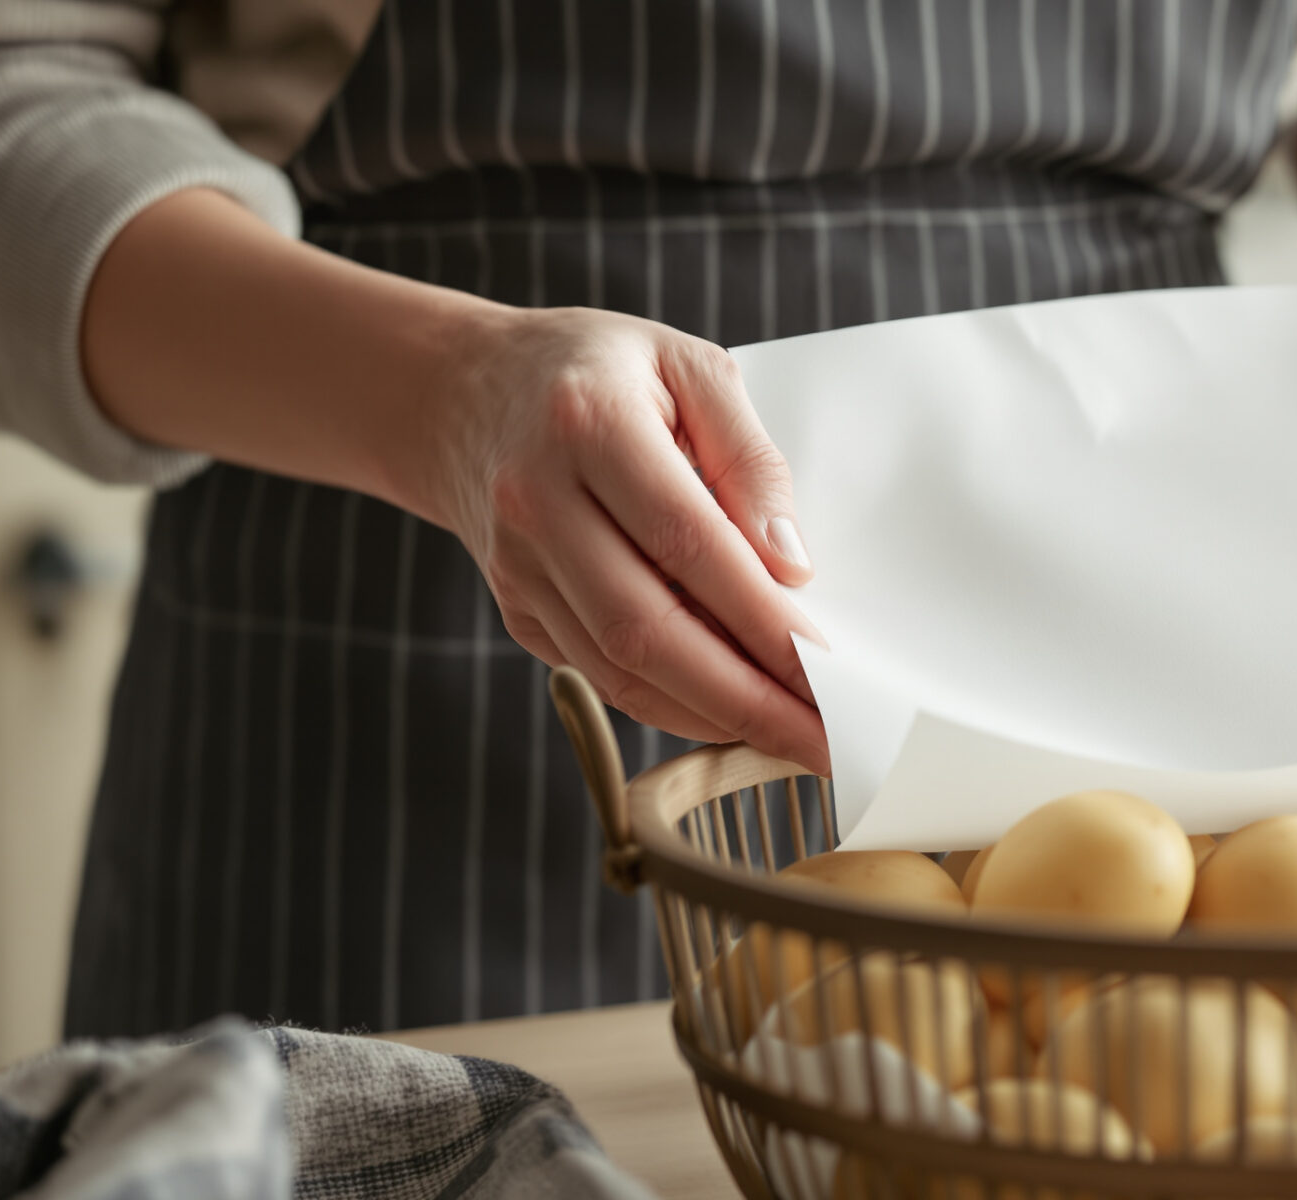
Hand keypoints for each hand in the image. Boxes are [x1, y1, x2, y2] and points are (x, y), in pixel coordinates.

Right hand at [418, 307, 830, 770]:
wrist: (467, 393)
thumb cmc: (597, 371)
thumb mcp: (688, 366)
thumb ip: (748, 456)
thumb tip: (791, 564)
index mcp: (589, 423)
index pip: (688, 541)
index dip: (761, 615)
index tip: (830, 664)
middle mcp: (539, 501)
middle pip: (647, 627)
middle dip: (747, 696)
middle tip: (826, 736)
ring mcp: (519, 564)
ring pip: (619, 668)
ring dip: (713, 715)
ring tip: (792, 735)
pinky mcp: (517, 607)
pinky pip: (600, 675)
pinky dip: (672, 706)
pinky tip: (732, 713)